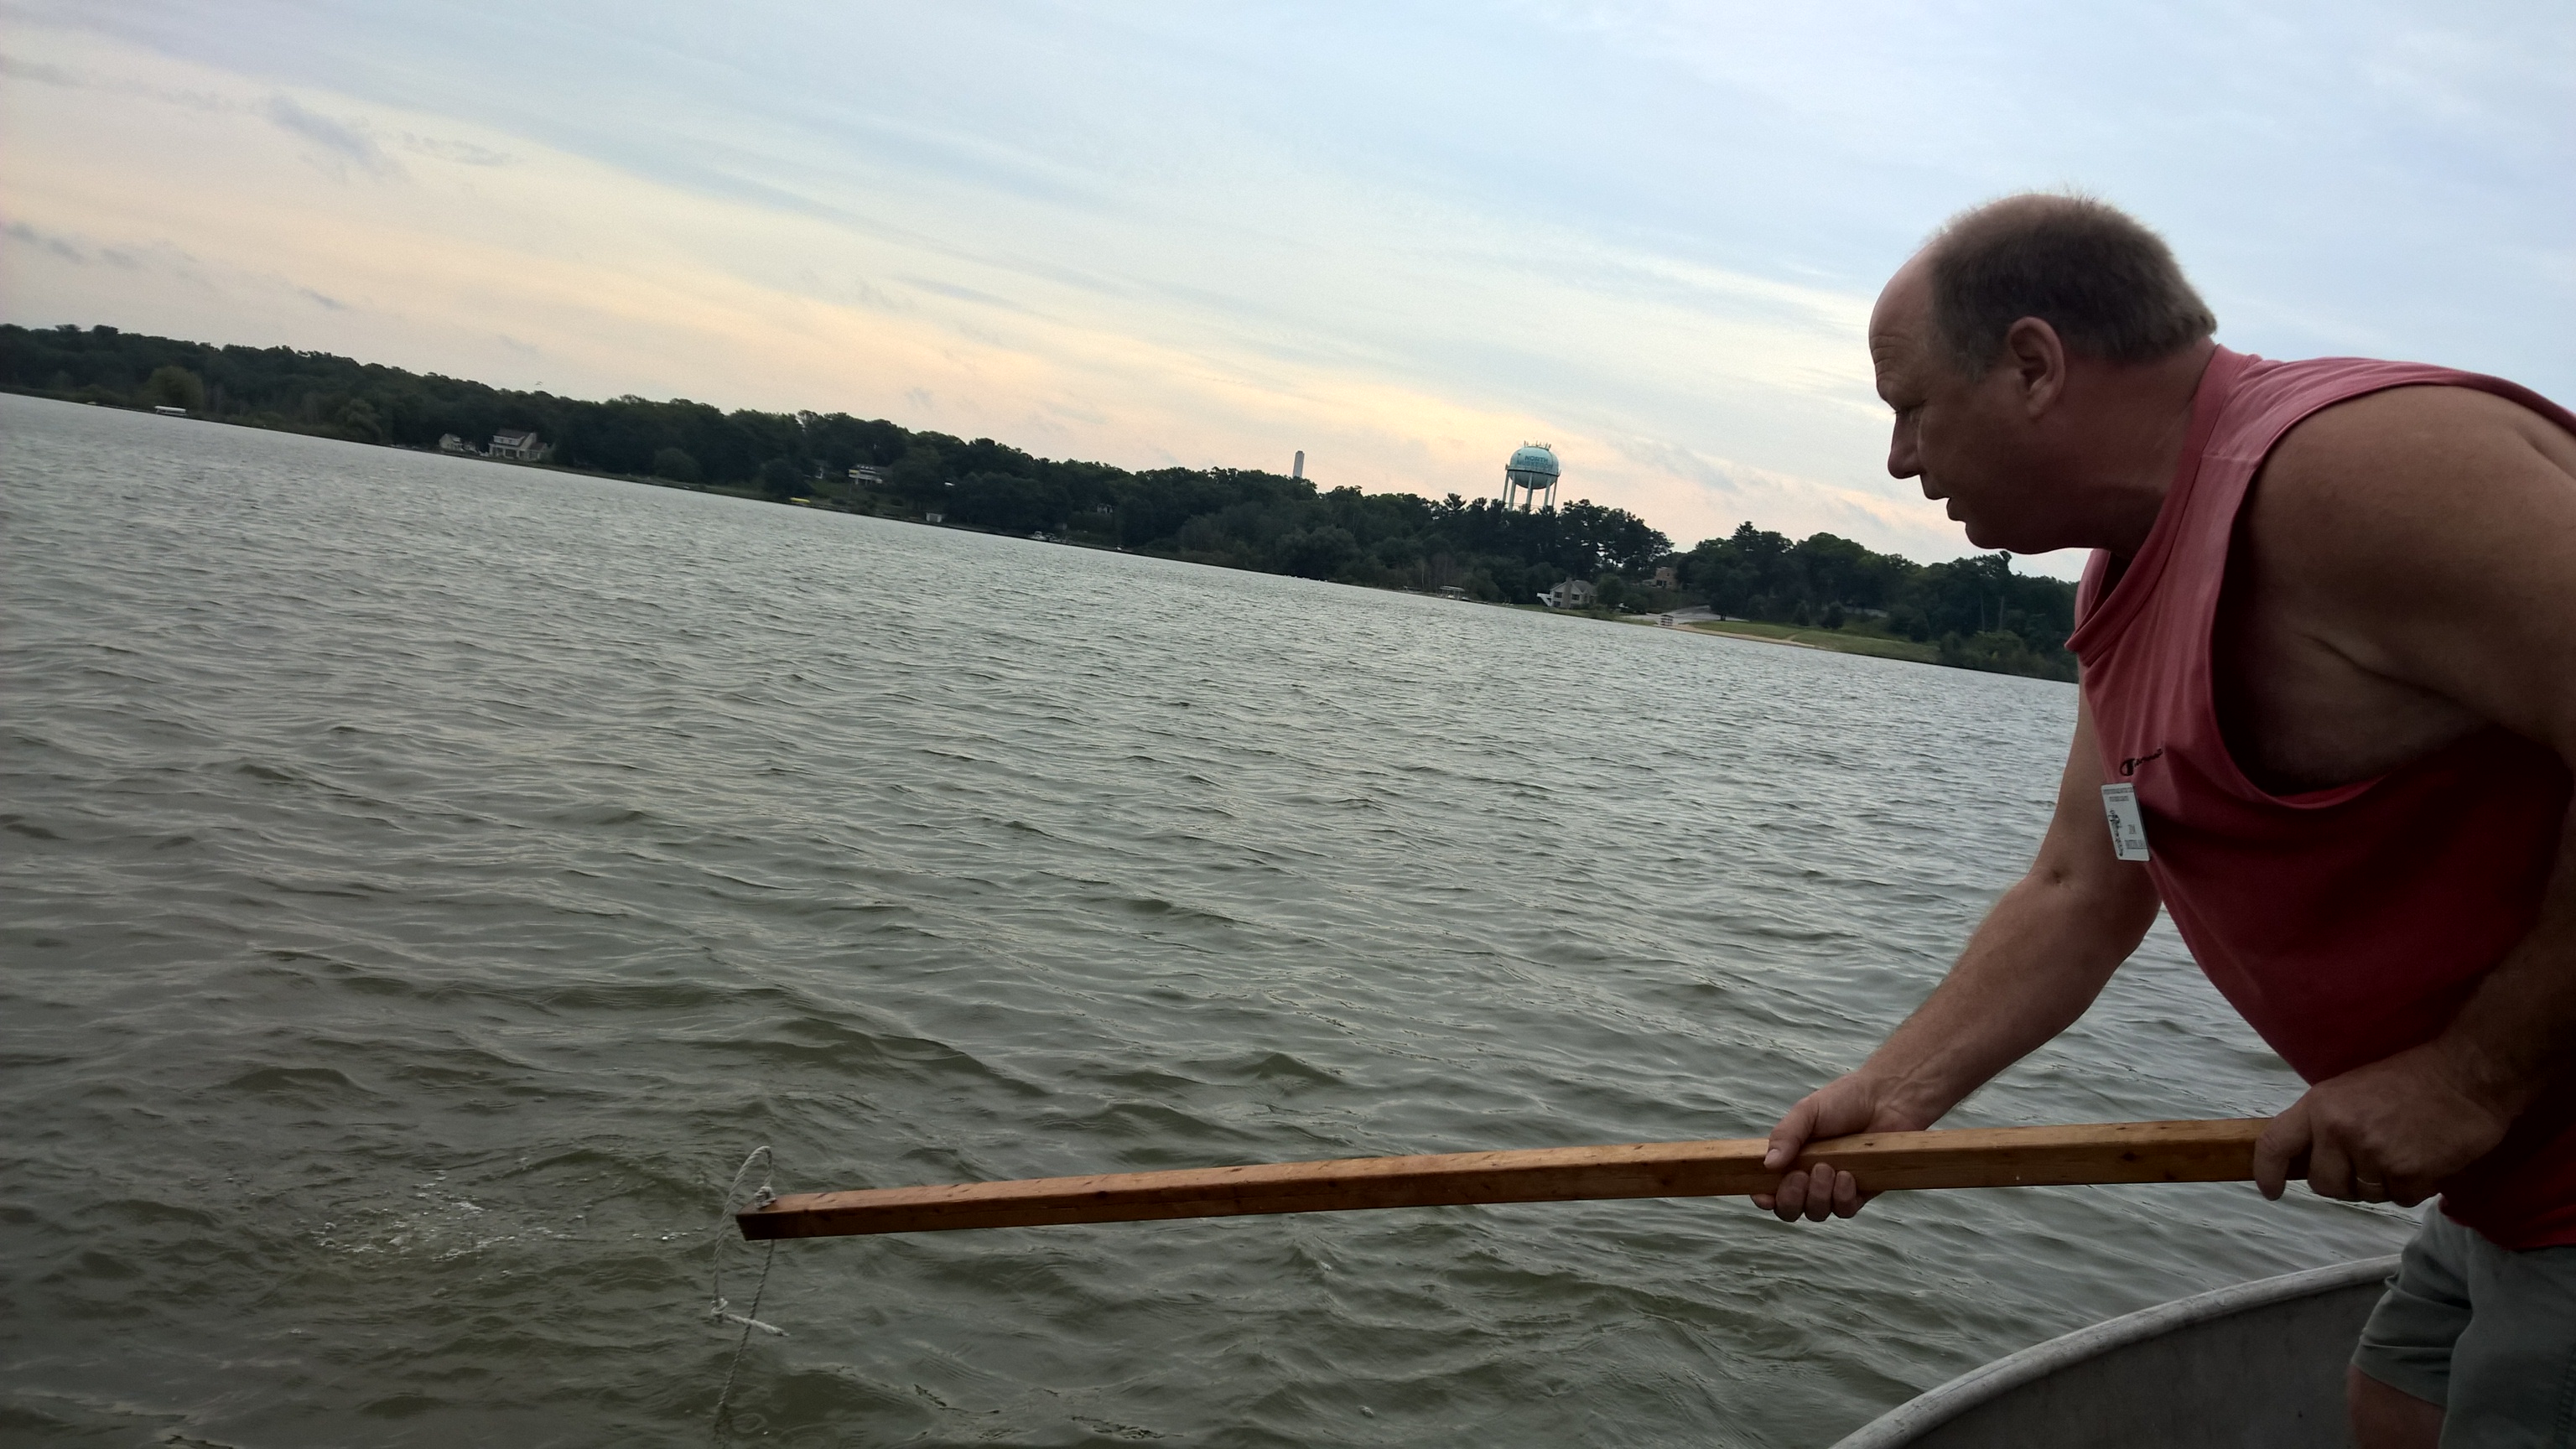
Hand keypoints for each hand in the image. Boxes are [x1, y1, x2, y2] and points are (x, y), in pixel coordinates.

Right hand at [1751, 1074, 1933, 1222]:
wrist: (1887, 1100)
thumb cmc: (1844, 1101)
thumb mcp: (1807, 1111)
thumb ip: (1785, 1135)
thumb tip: (1767, 1165)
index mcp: (1791, 1158)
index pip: (1769, 1188)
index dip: (1763, 1197)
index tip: (1763, 1195)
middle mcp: (1810, 1177)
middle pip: (1790, 1209)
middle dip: (1791, 1199)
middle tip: (1800, 1175)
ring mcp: (1834, 1188)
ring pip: (1817, 1213)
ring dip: (1818, 1195)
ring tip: (1828, 1167)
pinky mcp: (1860, 1193)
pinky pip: (1845, 1210)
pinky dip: (1842, 1196)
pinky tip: (1848, 1176)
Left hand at [2253, 1043, 2515, 1206]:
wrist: (2467, 1074)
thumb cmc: (2409, 1079)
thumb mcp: (2350, 1091)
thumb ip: (2325, 1123)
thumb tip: (2307, 1157)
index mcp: (2319, 1106)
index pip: (2275, 1144)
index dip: (2267, 1172)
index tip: (2272, 1191)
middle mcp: (2339, 1131)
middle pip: (2324, 1184)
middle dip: (2344, 1181)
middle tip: (2369, 1159)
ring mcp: (2373, 1154)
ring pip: (2364, 1195)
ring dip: (2383, 1183)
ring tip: (2403, 1149)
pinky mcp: (2408, 1173)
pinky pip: (2399, 1199)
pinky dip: (2412, 1187)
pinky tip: (2425, 1158)